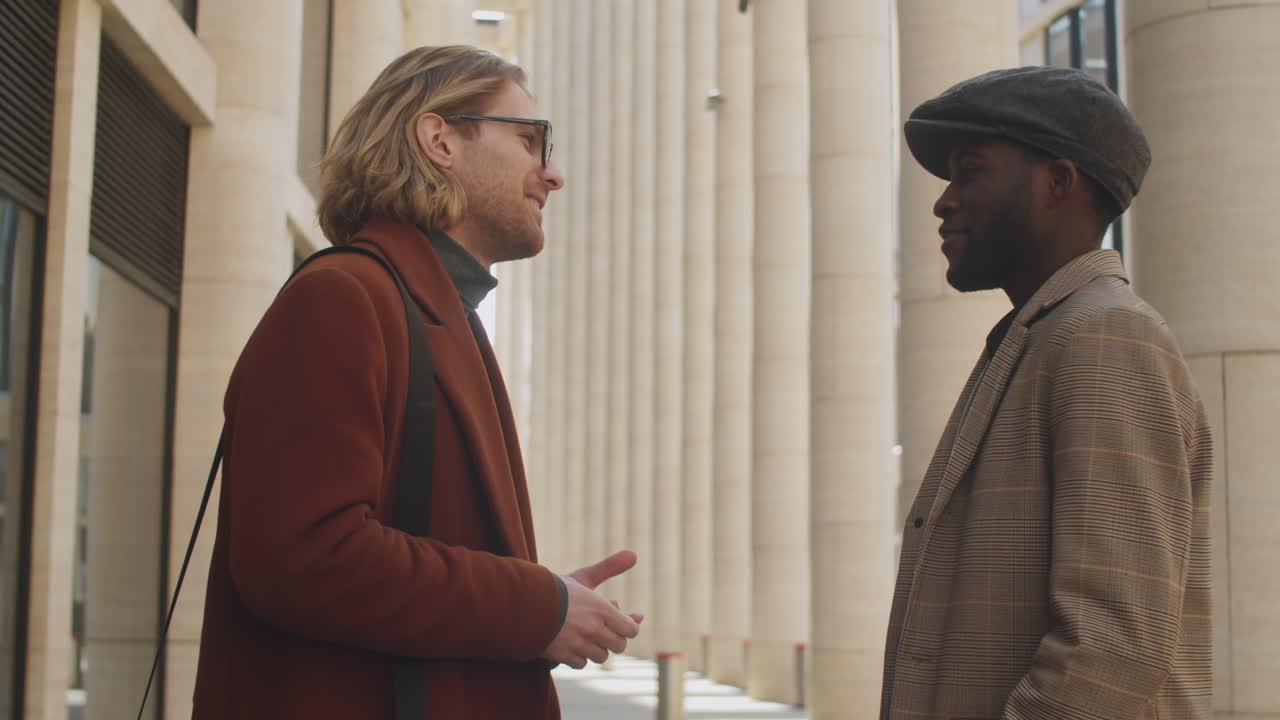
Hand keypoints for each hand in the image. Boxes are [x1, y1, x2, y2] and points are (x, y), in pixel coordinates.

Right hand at [541, 550, 643, 667]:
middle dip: (613, 638)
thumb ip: (610, 567)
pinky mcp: (563, 656)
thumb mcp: (584, 576)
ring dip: (596, 648)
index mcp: (602, 609)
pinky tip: (571, 645)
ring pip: (601, 656)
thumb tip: (635, 555)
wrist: (521, 602)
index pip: (631, 629)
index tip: (622, 622)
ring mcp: (578, 644)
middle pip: (619, 646)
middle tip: (602, 629)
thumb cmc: (555, 589)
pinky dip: (578, 656)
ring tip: (584, 635)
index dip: (628, 626)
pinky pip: (581, 663)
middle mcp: (593, 629)